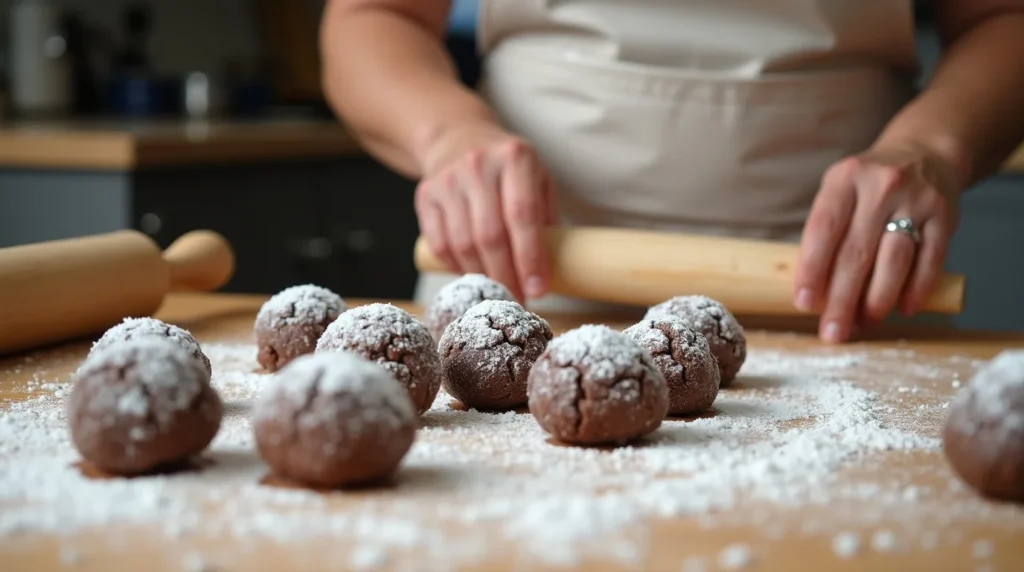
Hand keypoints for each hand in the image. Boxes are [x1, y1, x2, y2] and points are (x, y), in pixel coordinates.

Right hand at [414, 122, 557, 300]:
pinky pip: (440, 244)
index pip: (523, 215)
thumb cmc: (507, 167)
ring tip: (500, 292)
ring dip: (484, 276)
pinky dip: (458, 268)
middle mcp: (479, 165)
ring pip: (464, 243)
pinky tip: (473, 276)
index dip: (531, 257)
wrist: (457, 138)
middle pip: (491, 235)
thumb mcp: (537, 176)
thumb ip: (546, 216)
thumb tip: (557, 267)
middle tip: (519, 300)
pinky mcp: (426, 196)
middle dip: (507, 276)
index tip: (539, 289)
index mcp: (515, 157)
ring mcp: (448, 180)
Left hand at [793, 144, 961, 342]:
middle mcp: (881, 187)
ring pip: (894, 260)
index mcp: (844, 180)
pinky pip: (931, 260)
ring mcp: (916, 201)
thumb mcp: (839, 192)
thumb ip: (826, 233)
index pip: (823, 229)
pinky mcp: (945, 217)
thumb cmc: (868, 186)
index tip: (804, 303)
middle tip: (833, 331)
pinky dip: (917, 289)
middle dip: (842, 299)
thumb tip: (814, 291)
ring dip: (878, 299)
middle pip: (856, 253)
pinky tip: (904, 309)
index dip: (812, 269)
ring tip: (865, 323)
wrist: (924, 154)